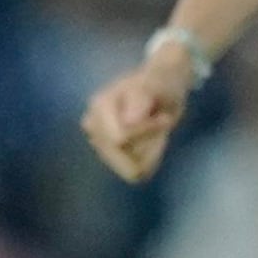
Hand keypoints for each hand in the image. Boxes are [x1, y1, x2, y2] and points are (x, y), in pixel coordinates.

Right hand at [82, 42, 197, 183]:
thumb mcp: (155, 85)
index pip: (120, 139)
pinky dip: (149, 159)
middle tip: (161, 121)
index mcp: (99, 106)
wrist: (161, 88)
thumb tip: (129, 121)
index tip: (165, 117)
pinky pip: (136, 174)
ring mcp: (100, 144)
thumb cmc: (158, 84)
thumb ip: (140, 98)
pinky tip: (151, 141)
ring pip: (130, 169)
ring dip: (150, 151)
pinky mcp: (112, 158)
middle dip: (149, 142)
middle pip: (124, 155)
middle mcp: (93, 127)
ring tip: (154, 130)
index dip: (146, 132)